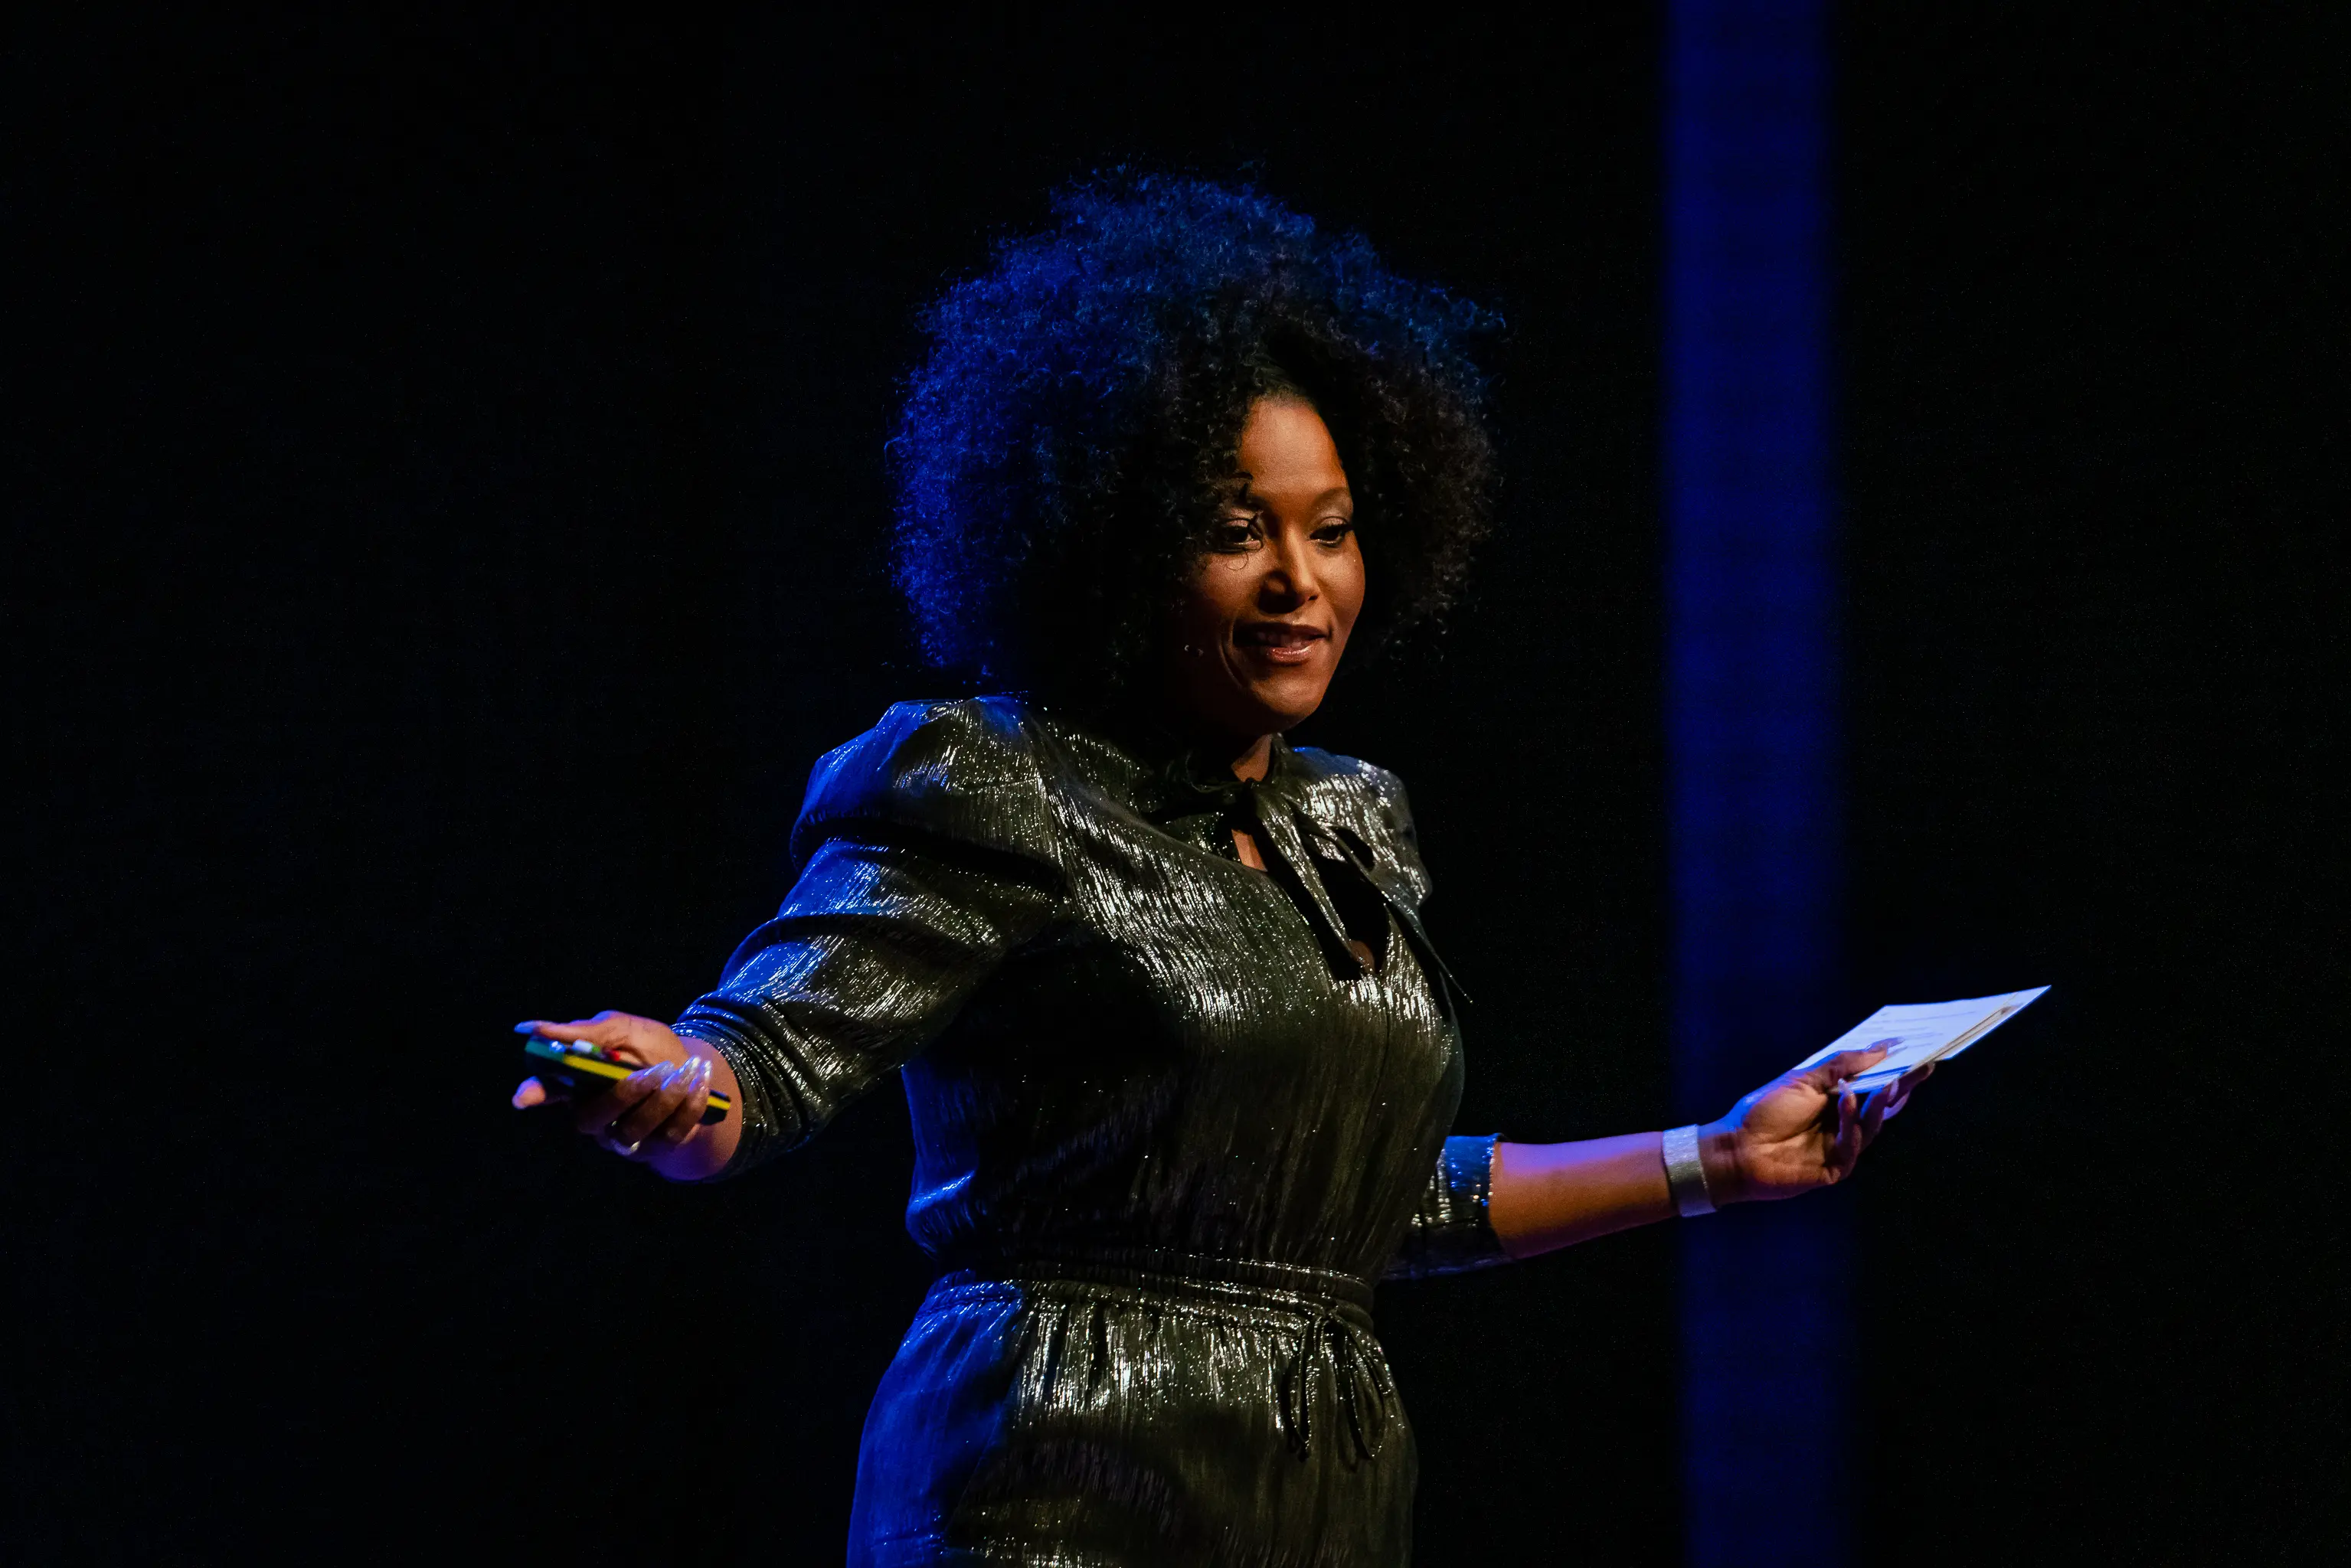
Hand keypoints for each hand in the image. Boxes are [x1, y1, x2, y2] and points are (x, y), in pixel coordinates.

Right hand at [511, 1010, 715, 1162]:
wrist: (693, 1070)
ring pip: (632, 1129)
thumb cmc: (648, 1049)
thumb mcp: (625, 1029)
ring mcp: (623, 1136)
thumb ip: (590, 1032)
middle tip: (652, 1072)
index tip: (523, 1096)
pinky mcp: (656, 1147)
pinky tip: (698, 1083)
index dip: (534, 1093)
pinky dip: (688, 1107)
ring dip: (663, 1099)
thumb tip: (535, 1027)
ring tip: (684, 1071)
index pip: (547, 1091)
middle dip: (623, 1094)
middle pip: (591, 1118)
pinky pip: (670, 1134)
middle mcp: (594, 1116)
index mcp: (579, 1084)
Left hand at [1701, 1048, 1932, 1204]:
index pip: (1872, 1084)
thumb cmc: (1764, 1110)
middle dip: (1902, 1087)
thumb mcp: (1803, 1079)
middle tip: (1924, 1069)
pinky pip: (1853, 1143)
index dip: (1895, 1070)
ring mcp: (1840, 1146)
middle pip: (1881, 1105)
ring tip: (1891, 1081)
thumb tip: (1879, 1049)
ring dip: (1879, 1102)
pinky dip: (1852, 1120)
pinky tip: (1849, 1098)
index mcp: (1834, 1100)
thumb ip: (1840, 1066)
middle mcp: (1842, 1122)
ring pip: (1872, 1124)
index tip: (1918, 1052)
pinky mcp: (1836, 1167)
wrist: (1737, 1147)